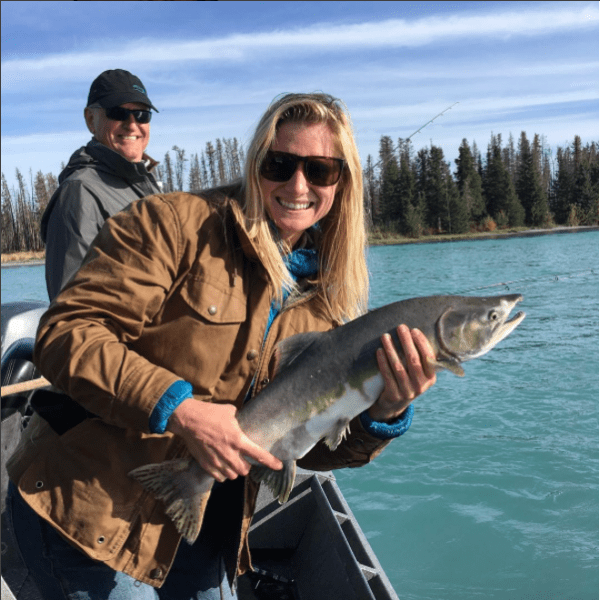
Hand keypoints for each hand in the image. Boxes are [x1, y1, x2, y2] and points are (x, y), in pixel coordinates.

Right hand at [168, 398, 282, 481]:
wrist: (188, 419)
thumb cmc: (210, 413)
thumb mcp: (230, 412)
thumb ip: (239, 420)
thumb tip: (244, 420)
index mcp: (238, 439)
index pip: (259, 454)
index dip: (271, 462)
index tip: (278, 466)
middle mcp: (229, 453)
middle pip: (245, 470)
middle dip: (246, 466)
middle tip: (244, 460)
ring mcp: (217, 461)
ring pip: (232, 476)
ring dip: (235, 471)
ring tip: (232, 464)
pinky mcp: (206, 464)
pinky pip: (219, 477)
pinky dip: (222, 474)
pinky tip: (222, 467)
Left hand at [369, 324, 436, 422]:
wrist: (395, 404)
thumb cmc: (408, 380)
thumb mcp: (419, 373)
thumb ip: (420, 358)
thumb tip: (413, 332)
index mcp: (431, 378)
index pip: (429, 358)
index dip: (421, 343)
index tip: (413, 330)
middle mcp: (421, 386)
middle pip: (413, 360)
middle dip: (406, 341)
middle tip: (400, 327)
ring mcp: (407, 392)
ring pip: (398, 367)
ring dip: (391, 349)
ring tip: (385, 336)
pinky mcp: (394, 395)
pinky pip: (387, 375)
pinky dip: (383, 362)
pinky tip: (379, 351)